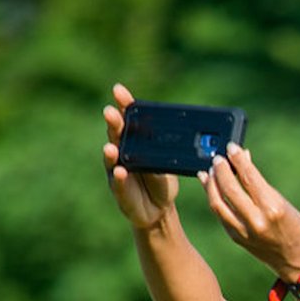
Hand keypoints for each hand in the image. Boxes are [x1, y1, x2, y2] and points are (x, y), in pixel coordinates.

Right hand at [102, 83, 177, 227]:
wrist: (160, 210)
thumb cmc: (163, 183)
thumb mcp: (170, 164)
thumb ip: (169, 151)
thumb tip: (188, 136)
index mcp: (136, 142)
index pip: (129, 119)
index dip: (124, 105)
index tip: (119, 90)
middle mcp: (123, 152)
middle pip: (116, 134)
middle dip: (113, 123)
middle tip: (111, 112)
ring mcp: (118, 170)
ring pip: (112, 157)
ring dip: (111, 151)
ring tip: (111, 146)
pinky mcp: (120, 189)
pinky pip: (118, 182)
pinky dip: (119, 176)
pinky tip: (120, 171)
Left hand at [199, 144, 299, 280]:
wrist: (296, 260)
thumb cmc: (294, 227)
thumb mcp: (282, 202)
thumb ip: (260, 184)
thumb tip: (243, 160)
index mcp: (273, 208)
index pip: (249, 177)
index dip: (238, 160)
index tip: (232, 148)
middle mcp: (256, 221)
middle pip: (229, 189)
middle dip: (221, 170)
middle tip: (218, 159)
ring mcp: (244, 231)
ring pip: (218, 202)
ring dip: (211, 183)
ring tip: (210, 171)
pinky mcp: (236, 238)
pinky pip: (219, 214)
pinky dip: (213, 198)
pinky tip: (210, 186)